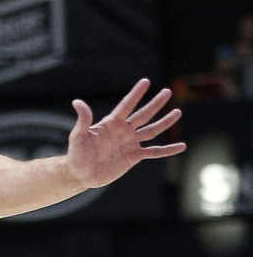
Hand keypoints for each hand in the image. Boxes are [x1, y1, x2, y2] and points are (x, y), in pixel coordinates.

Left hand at [67, 79, 183, 188]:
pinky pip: (154, 152)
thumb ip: (83, 120)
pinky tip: (181, 146)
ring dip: (165, 122)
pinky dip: (167, 150)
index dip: (135, 94)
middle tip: (167, 91)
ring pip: (152, 131)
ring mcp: (130, 143)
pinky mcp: (134, 157)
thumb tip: (77, 102)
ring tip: (177, 112)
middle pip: (143, 115)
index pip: (126, 105)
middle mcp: (123, 131)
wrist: (80, 175)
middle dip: (155, 104)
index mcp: (111, 123)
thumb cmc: (76, 155)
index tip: (145, 81)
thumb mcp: (78, 136)